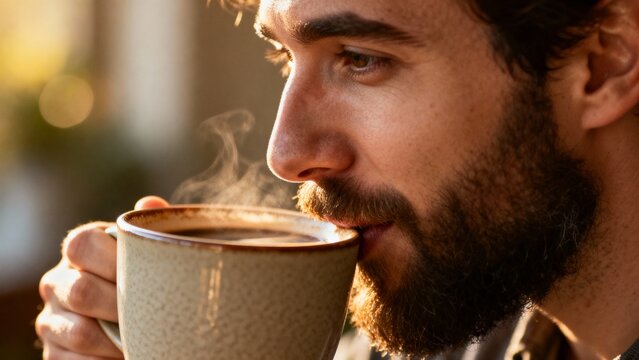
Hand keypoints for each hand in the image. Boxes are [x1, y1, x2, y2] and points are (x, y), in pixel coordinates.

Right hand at [36, 196, 168, 358]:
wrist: (120, 316)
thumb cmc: (139, 273)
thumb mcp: (143, 249)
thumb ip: (147, 229)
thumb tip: (149, 205)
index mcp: (78, 248)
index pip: (83, 244)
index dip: (116, 260)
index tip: (149, 274)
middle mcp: (56, 281)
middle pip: (82, 291)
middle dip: (122, 305)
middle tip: (154, 312)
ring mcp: (51, 319)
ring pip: (80, 333)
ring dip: (118, 339)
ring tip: (147, 337)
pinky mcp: (53, 353)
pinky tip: (128, 355)